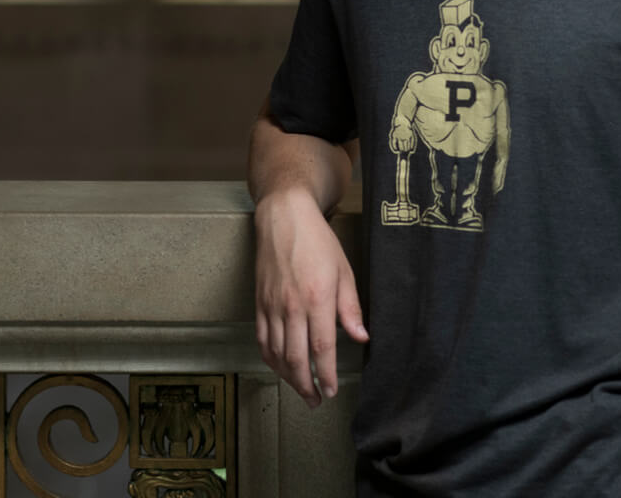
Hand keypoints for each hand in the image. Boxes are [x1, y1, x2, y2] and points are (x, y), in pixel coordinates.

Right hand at [253, 190, 368, 407]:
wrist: (283, 218)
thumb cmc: (318, 241)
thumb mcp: (344, 271)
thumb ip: (350, 308)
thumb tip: (361, 337)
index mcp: (317, 299)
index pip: (321, 349)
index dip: (326, 375)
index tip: (331, 391)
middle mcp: (291, 307)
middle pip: (296, 358)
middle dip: (306, 385)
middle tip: (316, 401)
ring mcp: (272, 306)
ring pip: (276, 354)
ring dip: (288, 377)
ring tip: (301, 391)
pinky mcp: (259, 303)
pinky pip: (262, 339)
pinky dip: (270, 359)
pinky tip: (279, 368)